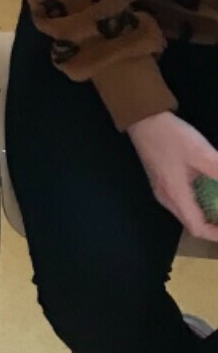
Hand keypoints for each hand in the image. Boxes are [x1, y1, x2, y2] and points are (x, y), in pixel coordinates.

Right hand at [129, 110, 217, 241]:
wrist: (143, 119)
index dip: (216, 234)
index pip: (197, 227)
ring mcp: (161, 189)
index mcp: (176, 195)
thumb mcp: (201, 153)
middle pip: (191, 222)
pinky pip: (181, 201)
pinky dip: (197, 203)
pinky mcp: (160, 180)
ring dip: (205, 214)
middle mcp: (166, 197)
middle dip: (213, 225)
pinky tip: (207, 190)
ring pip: (185, 212)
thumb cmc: (171, 137)